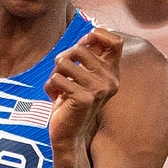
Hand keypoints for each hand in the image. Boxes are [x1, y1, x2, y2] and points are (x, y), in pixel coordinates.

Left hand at [46, 27, 122, 150]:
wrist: (68, 134)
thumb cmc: (71, 101)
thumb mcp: (81, 76)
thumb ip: (86, 56)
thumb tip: (89, 34)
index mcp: (112, 73)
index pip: (115, 42)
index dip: (96, 35)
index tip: (83, 44)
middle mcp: (110, 80)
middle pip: (79, 49)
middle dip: (63, 60)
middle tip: (63, 76)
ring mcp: (99, 90)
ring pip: (64, 62)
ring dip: (55, 74)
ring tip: (60, 88)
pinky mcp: (84, 98)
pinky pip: (56, 78)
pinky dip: (51, 87)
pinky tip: (58, 99)